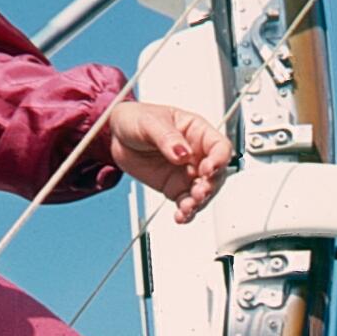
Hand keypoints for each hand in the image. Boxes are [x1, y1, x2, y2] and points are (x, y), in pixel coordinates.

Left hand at [106, 102, 230, 222]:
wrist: (116, 136)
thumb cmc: (136, 119)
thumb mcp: (150, 122)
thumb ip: (167, 138)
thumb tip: (182, 153)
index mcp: (197, 132)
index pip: (219, 146)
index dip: (219, 159)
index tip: (209, 168)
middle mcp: (196, 154)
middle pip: (216, 174)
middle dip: (210, 186)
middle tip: (199, 192)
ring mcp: (187, 173)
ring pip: (203, 192)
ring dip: (199, 202)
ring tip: (187, 207)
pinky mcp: (175, 188)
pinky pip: (186, 203)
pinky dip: (186, 212)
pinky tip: (180, 216)